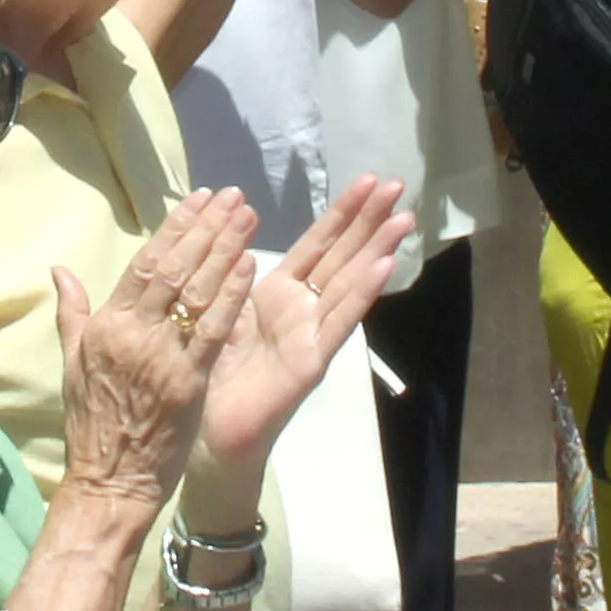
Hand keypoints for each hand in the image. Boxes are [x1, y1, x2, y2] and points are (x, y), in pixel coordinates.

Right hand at [50, 188, 257, 523]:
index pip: (143, 262)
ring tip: (246, 218)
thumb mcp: (72, 363)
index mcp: (105, 325)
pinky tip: (249, 266)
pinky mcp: (187, 382)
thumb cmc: (92, 425)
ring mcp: (160, 356)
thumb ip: (71, 312)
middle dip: (206, 227)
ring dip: (224, 250)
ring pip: (195, 291)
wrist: (108, 481)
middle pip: (173, 267)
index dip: (174, 228)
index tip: (198, 199)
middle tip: (232, 196)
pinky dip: (231, 295)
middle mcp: (132, 333)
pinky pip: (213, 330)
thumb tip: (58, 268)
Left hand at [196, 176, 410, 478]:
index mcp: (278, 292)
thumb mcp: (221, 308)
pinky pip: (338, 322)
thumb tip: (237, 222)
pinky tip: (383, 267)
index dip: (342, 212)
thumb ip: (234, 272)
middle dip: (369, 220)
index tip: (367, 179)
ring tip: (403, 219)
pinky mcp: (311, 361)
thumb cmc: (212, 373)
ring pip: (348, 283)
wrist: (207, 432)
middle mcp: (302, 309)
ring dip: (377, 250)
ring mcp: (311, 334)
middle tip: (398, 184)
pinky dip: (361, 294)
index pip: (318, 243)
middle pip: (341, 255)